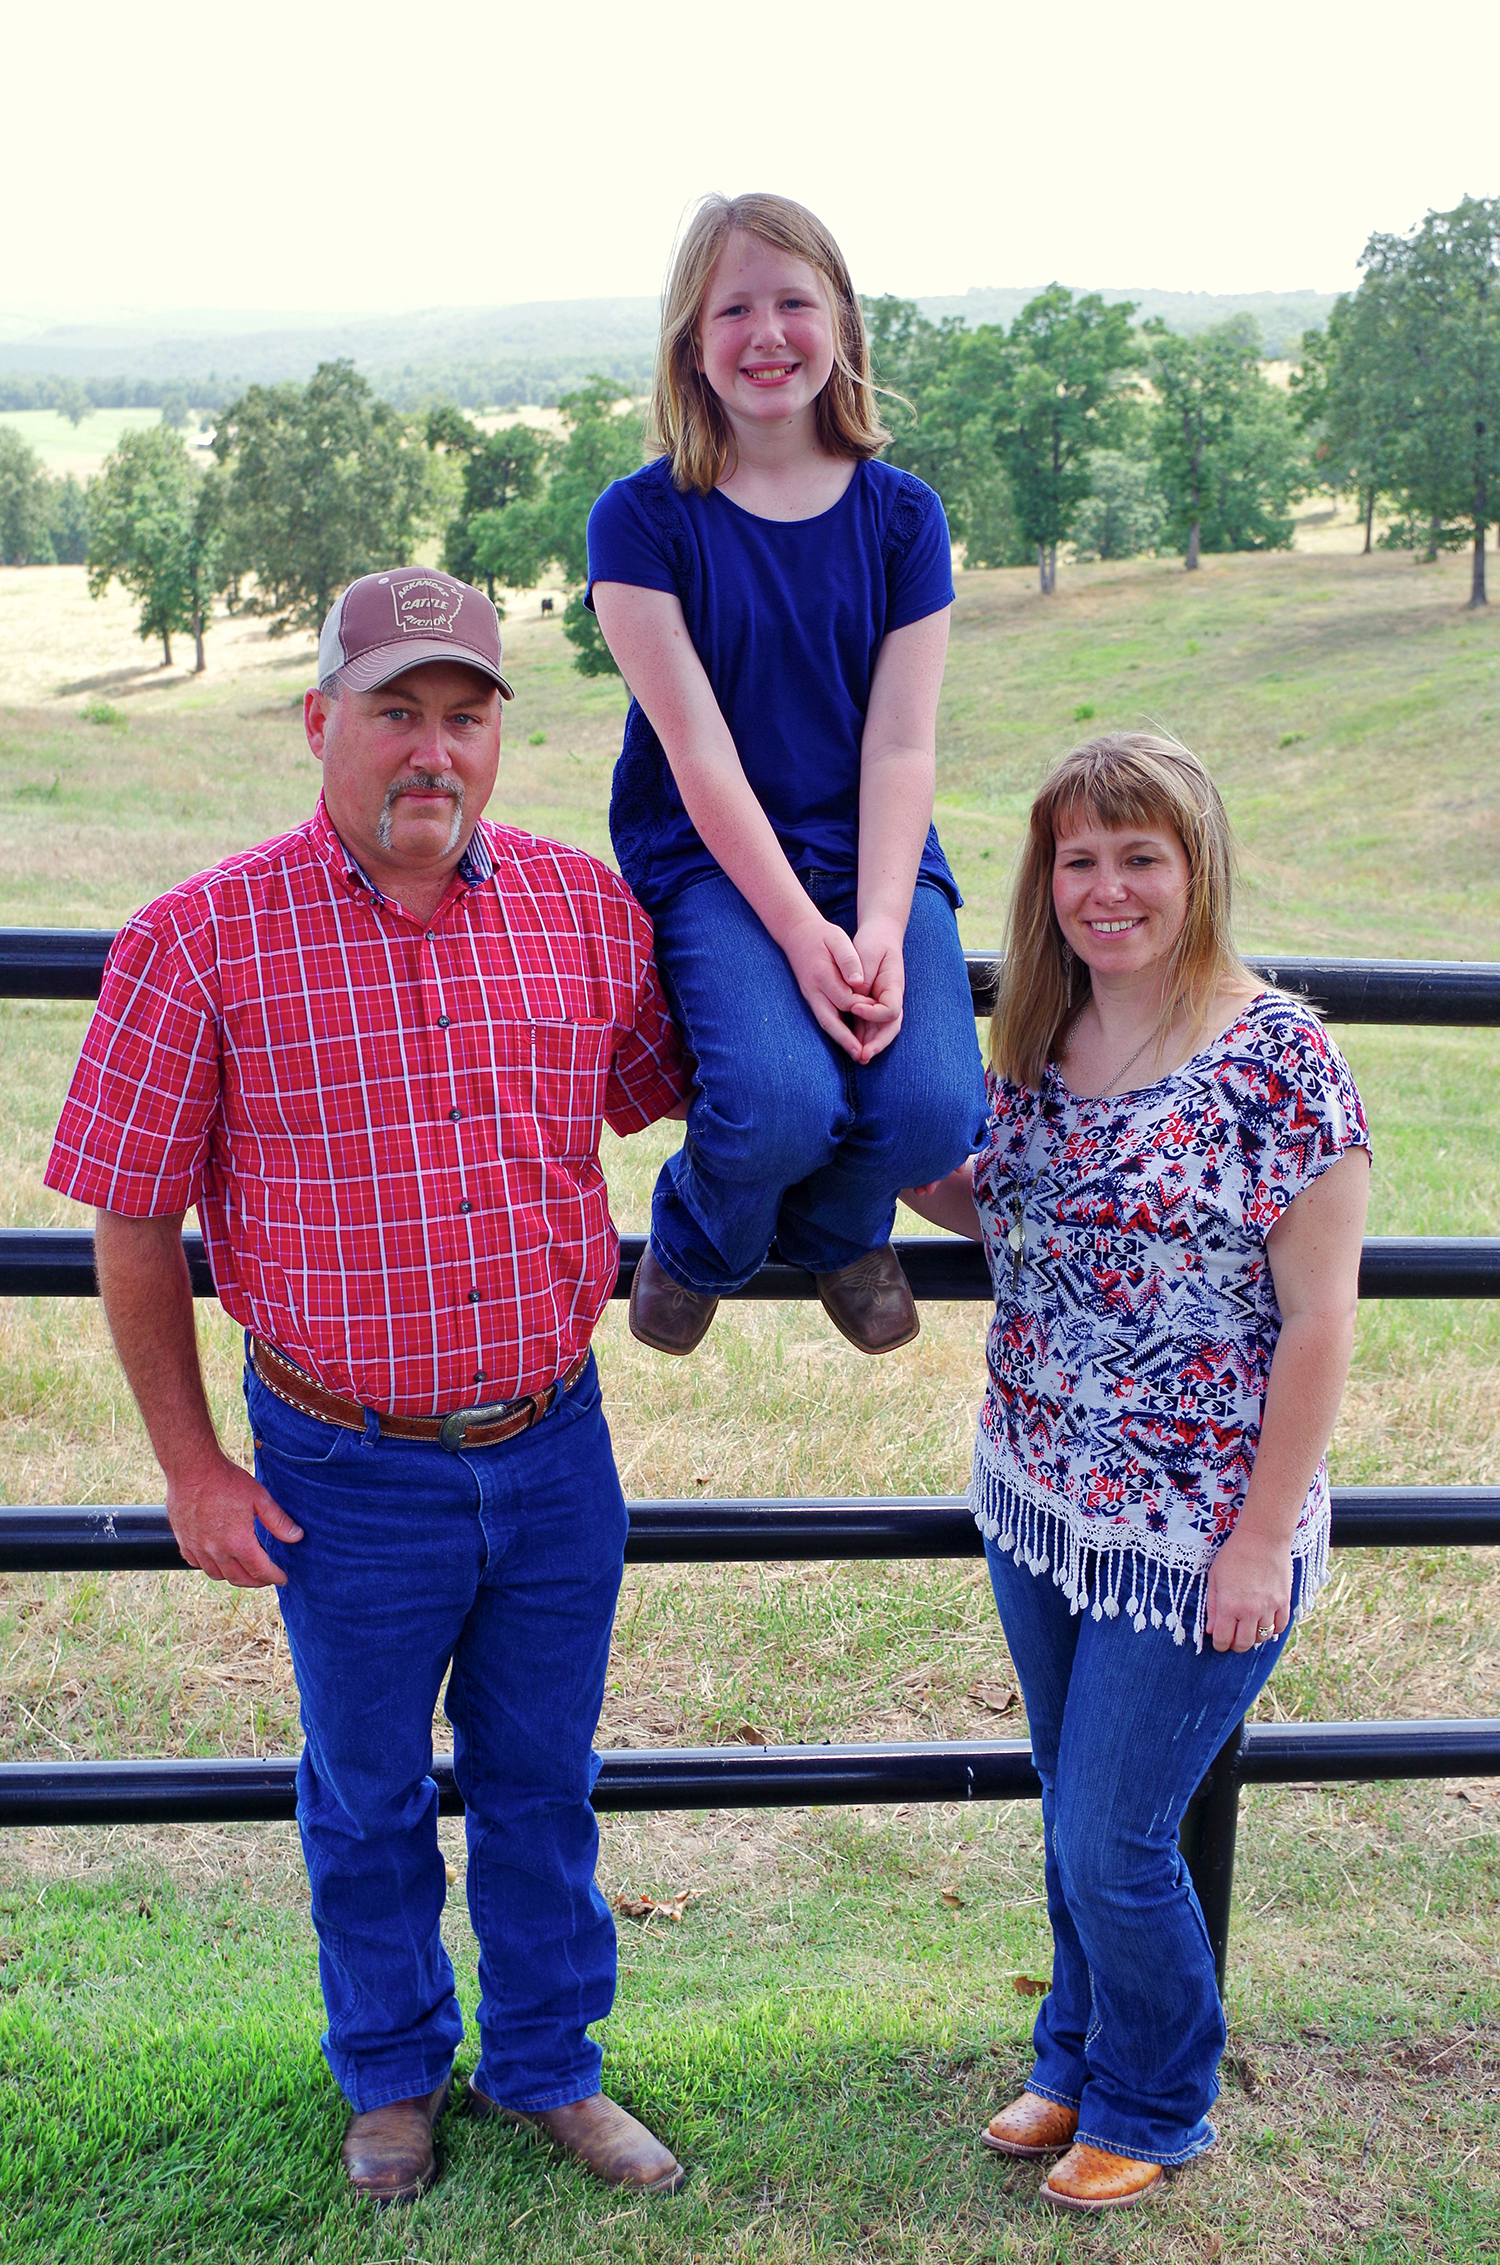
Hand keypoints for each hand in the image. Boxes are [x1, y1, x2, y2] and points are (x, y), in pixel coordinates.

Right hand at [165, 1448, 303, 1588]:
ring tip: (244, 1571)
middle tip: (266, 1578)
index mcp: (239, 1542)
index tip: (282, 1578)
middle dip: (256, 1582)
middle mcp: (217, 1551)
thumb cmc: (227, 1481)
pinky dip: (210, 1567)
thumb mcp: (260, 1498)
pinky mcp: (184, 1541)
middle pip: (239, 1578)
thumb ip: (278, 1521)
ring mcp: (197, 1548)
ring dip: (233, 1577)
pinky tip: (218, 1561)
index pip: (260, 1571)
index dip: (274, 1577)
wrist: (192, 1469)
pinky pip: (197, 1564)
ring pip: (217, 1575)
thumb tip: (297, 1537)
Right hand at [782, 913, 893, 1062]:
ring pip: (825, 1022)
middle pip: (830, 1020)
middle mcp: (813, 990)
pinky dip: (835, 1031)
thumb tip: (858, 982)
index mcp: (822, 975)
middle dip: (845, 1039)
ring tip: (857, 1054)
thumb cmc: (822, 935)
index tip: (877, 1014)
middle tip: (861, 1055)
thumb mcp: (837, 939)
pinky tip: (847, 1040)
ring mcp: (809, 996)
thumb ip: (848, 959)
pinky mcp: (810, 998)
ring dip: (840, 1040)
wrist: (796, 932)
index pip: (845, 999)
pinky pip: (823, 1018)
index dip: (862, 1008)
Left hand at [850, 917, 906, 1060]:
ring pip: (880, 1030)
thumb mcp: (868, 954)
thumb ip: (864, 976)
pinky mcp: (871, 1005)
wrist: (879, 937)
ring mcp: (883, 1004)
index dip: (874, 1013)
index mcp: (894, 986)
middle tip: (863, 1055)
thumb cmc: (874, 943)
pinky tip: (852, 1047)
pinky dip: (862, 1037)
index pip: (891, 1009)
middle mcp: (892, 998)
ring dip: (870, 1045)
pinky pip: (868, 1025)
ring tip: (858, 1057)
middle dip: (878, 1043)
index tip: (854, 1007)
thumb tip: (856, 996)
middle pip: (890, 1027)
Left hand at [1204, 1524, 1292, 1653]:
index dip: (1219, 1645)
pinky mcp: (1284, 1601)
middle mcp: (1250, 1610)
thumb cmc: (1234, 1554)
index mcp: (1229, 1605)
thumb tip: (1211, 1631)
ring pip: (1263, 1637)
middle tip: (1233, 1639)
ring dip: (1254, 1637)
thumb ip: (1212, 1606)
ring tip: (1248, 1629)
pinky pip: (1280, 1626)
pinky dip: (1273, 1629)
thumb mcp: (1215, 1578)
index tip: (1218, 1641)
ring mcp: (1270, 1607)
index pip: (1223, 1639)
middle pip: (1244, 1644)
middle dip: (1236, 1646)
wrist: (1263, 1537)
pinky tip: (1265, 1622)